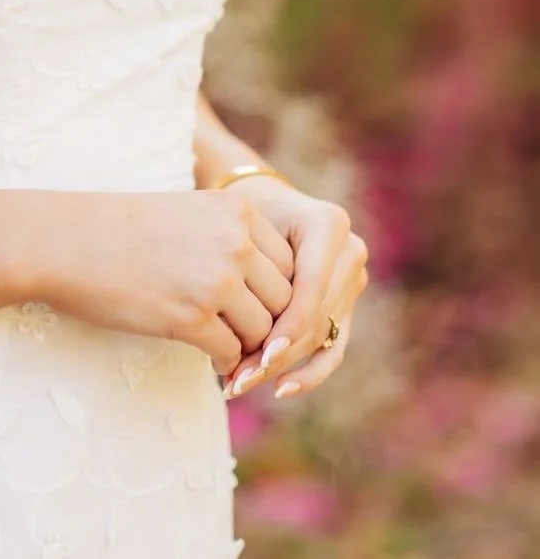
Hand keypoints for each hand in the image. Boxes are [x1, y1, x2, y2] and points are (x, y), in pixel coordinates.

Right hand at [32, 190, 294, 377]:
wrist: (65, 241)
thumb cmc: (122, 229)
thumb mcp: (189, 215)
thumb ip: (233, 239)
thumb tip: (277, 292)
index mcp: (237, 208)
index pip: (289, 263)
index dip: (275, 291)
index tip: (254, 306)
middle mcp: (235, 241)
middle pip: (284, 300)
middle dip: (268, 323)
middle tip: (246, 337)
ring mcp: (216, 280)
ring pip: (263, 331)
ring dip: (247, 346)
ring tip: (226, 347)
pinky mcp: (192, 318)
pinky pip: (232, 354)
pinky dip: (225, 363)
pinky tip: (209, 358)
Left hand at [217, 178, 369, 400]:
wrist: (260, 200)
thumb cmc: (241, 211)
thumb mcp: (242, 227)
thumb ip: (252, 266)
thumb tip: (249, 334)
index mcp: (329, 225)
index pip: (310, 290)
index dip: (286, 327)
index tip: (257, 357)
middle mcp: (350, 252)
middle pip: (316, 318)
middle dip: (277, 354)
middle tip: (236, 380)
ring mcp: (353, 279)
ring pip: (321, 337)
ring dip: (284, 367)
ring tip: (241, 386)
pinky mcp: (347, 304)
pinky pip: (332, 346)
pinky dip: (308, 371)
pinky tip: (282, 389)